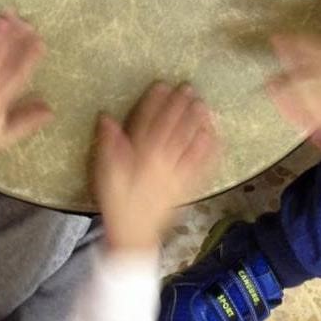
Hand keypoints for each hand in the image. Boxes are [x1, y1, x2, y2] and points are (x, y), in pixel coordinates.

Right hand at [93, 83, 218, 252]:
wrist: (133, 235)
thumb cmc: (118, 202)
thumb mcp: (105, 173)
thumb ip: (109, 144)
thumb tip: (107, 117)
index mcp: (142, 156)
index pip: (151, 122)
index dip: (157, 102)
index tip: (163, 85)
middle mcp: (163, 161)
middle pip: (175, 129)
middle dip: (182, 106)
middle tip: (189, 87)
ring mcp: (178, 174)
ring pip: (191, 143)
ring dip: (198, 123)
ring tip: (204, 105)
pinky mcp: (188, 186)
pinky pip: (202, 165)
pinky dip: (209, 149)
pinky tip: (214, 136)